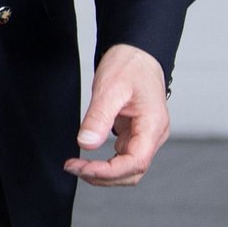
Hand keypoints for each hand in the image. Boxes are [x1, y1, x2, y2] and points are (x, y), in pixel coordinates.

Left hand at [64, 43, 168, 185]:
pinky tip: (89, 158)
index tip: (83, 168)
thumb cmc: (129, 64)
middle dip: (103, 176)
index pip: (135, 163)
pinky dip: (107, 162)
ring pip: (129, 168)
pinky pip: (124, 156)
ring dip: (105, 173)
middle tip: (73, 168)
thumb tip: (86, 144)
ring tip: (78, 166)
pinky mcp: (137, 132)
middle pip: (132, 172)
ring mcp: (146, 135)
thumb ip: (99, 116)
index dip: (108, 172)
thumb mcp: (110, 87)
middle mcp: (154, 134)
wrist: (136, 50)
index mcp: (153, 125)